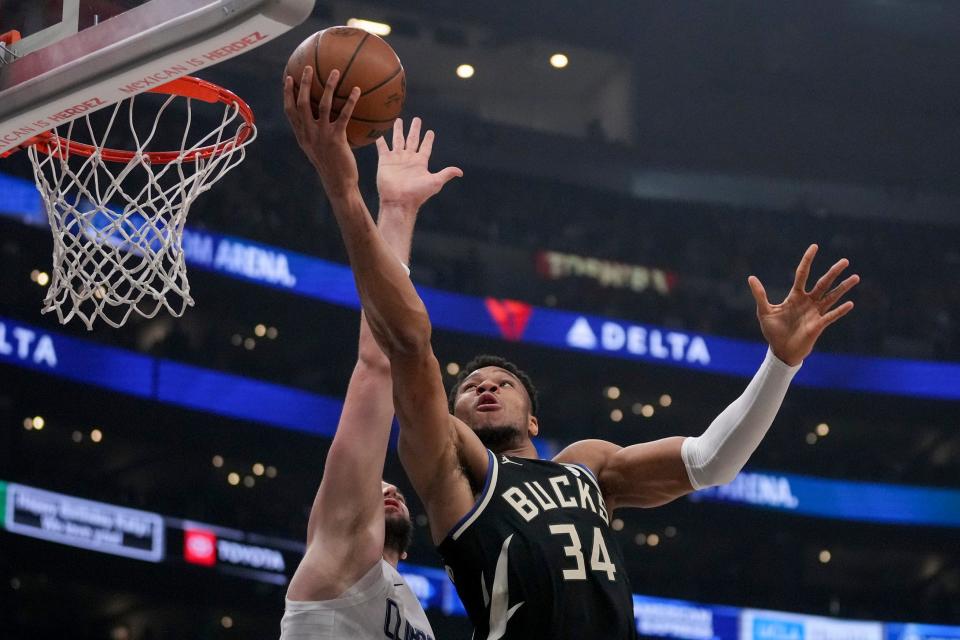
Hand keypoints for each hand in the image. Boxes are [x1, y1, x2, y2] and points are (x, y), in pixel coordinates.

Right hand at [283, 67, 360, 197]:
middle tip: (308, 68)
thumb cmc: (331, 166)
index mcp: (302, 135)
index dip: (287, 93)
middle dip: (304, 84)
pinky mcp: (337, 139)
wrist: (338, 183)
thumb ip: (316, 134)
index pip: (290, 111)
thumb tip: (322, 120)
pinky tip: (357, 90)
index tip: (288, 78)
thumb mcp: (318, 150)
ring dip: (329, 87)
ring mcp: (322, 136)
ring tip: (336, 72)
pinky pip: (344, 115)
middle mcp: (309, 134)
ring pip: (322, 105)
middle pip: (302, 103)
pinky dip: (350, 101)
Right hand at [376, 117, 461, 212]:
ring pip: (398, 140)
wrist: (399, 201)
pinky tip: (378, 131)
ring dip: (398, 130)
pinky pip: (382, 147)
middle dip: (415, 129)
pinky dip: (380, 139)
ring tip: (398, 120)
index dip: (428, 140)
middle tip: (417, 119)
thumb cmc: (417, 193)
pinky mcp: (385, 161)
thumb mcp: (435, 182)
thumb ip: (446, 174)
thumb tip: (460, 172)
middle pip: (412, 140)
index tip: (430, 132)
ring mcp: (396, 159)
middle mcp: (408, 159)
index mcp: (420, 162)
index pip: (425, 147)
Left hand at [748, 244, 858, 365]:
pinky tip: (850, 303)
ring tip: (856, 277)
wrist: (780, 351)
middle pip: (823, 283)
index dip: (808, 260)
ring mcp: (815, 313)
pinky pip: (831, 316)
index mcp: (795, 296)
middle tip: (845, 260)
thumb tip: (751, 277)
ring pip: (832, 297)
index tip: (815, 246)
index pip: (803, 274)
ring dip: (843, 288)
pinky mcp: (819, 325)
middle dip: (833, 272)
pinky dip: (840, 310)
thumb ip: (760, 295)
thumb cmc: (773, 331)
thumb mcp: (765, 311)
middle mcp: (808, 302)